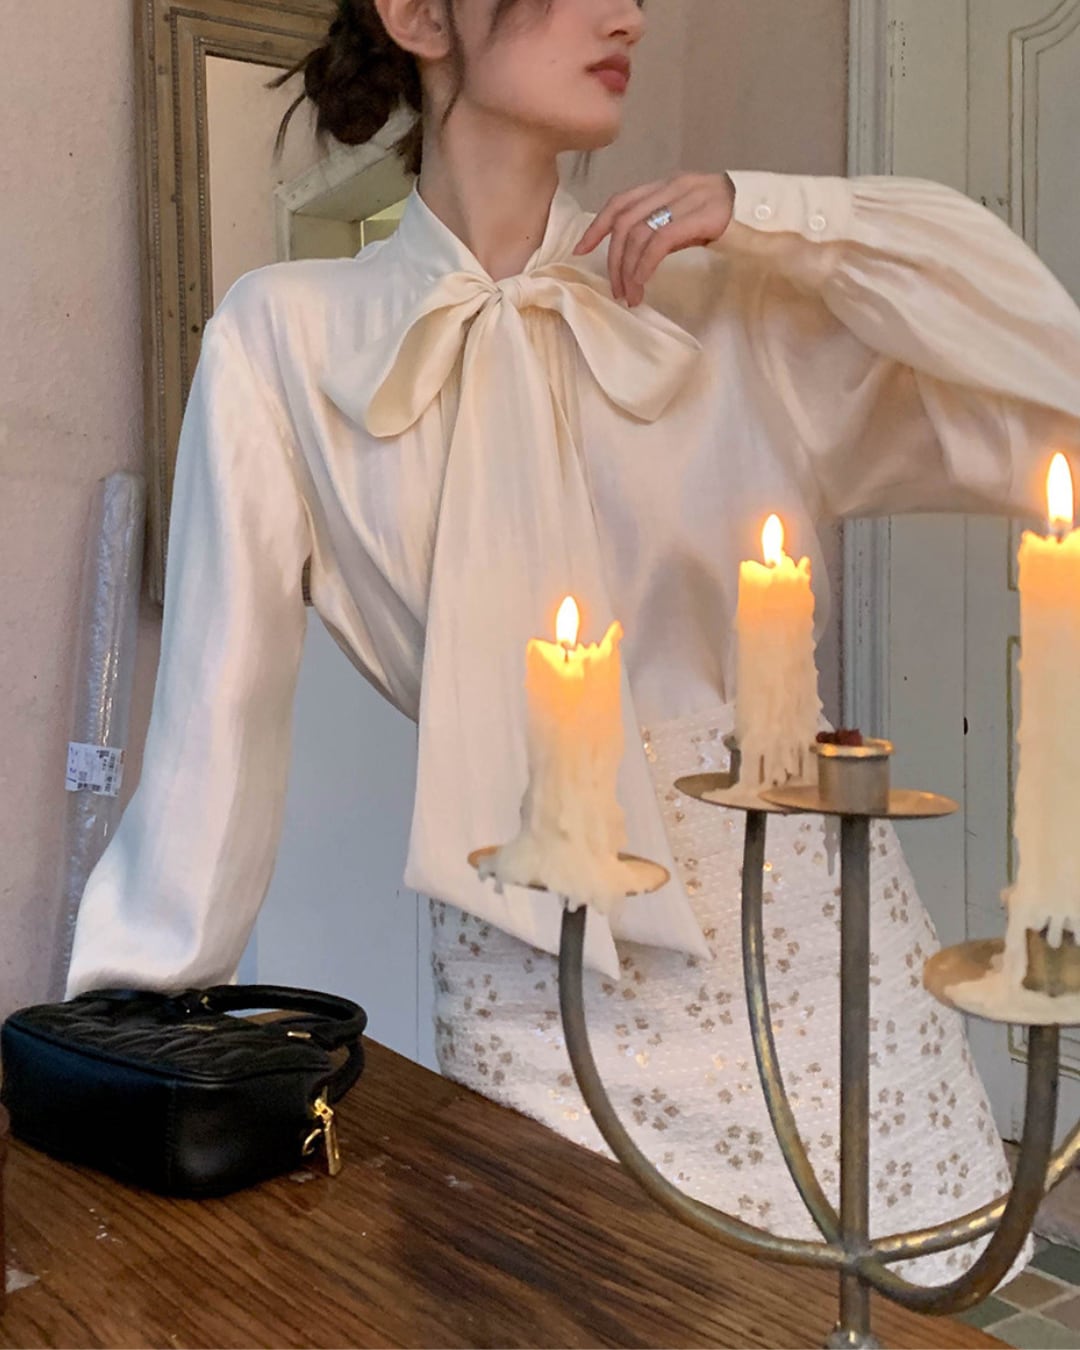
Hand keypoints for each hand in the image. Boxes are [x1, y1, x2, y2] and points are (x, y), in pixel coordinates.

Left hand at [573, 172, 735, 306]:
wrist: (773, 217)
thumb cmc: (735, 224)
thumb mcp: (693, 221)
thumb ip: (667, 227)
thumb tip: (639, 255)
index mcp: (669, 185)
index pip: (622, 200)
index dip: (597, 225)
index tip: (581, 250)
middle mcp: (674, 186)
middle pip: (625, 220)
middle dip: (613, 258)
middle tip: (616, 289)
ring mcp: (688, 199)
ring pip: (638, 232)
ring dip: (628, 268)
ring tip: (631, 295)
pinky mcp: (700, 216)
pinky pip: (659, 241)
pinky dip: (644, 265)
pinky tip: (643, 283)